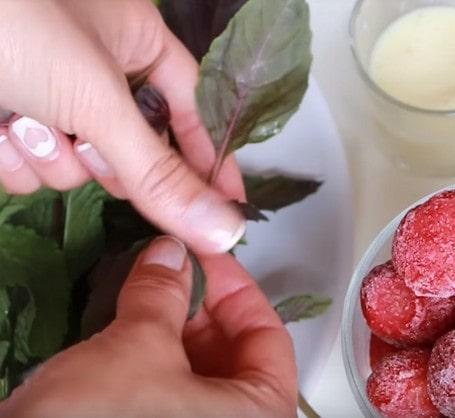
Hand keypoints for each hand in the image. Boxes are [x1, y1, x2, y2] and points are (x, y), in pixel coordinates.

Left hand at [0, 0, 245, 253]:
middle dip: (103, 155)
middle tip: (91, 145)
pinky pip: (30, 165)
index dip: (213, 161)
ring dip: (48, 154)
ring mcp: (47, 96)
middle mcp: (97, 71)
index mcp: (137, 43)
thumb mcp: (98, 99)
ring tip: (19, 116)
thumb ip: (159, 173)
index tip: (229, 212)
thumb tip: (224, 230)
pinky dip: (10, 156)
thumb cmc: (16, 24)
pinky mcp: (5, 119)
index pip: (194, 114)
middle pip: (130, 150)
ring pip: (74, 165)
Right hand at [0, 237, 296, 417]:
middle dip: (196, 307)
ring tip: (140, 295)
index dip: (234, 287)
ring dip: (169, 331)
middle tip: (165, 271)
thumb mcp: (139, 348)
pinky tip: (123, 332)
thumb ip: (164, 294)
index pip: (267, 335)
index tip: (202, 257)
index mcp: (261, 413)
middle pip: (232, 353)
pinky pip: (167, 393)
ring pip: (196, 372)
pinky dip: (150, 360)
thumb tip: (171, 256)